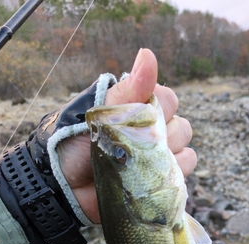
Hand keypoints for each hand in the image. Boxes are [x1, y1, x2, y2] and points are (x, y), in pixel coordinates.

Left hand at [57, 49, 196, 223]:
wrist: (62, 184)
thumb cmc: (74, 143)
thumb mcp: (99, 113)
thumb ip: (127, 90)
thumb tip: (148, 54)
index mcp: (137, 109)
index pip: (169, 100)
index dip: (159, 110)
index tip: (134, 119)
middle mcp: (151, 132)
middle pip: (182, 127)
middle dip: (163, 137)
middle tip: (134, 146)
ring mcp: (157, 158)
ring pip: (186, 150)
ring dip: (168, 157)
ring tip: (139, 165)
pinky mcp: (158, 182)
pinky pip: (183, 172)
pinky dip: (172, 175)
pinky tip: (149, 179)